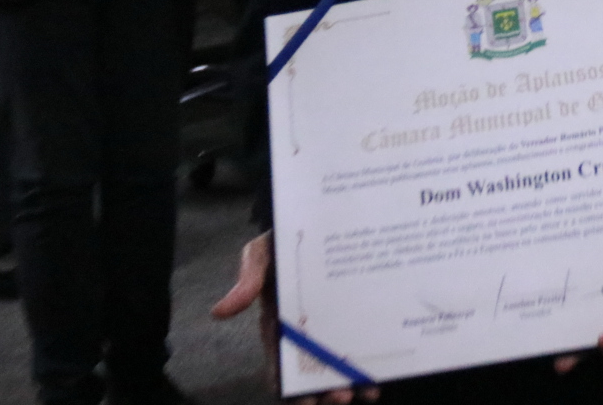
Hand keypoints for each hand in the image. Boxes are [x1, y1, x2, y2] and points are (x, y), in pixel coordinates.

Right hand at [212, 233, 377, 404]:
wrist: (317, 216)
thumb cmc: (282, 239)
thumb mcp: (262, 252)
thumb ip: (248, 278)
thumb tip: (220, 312)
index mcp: (278, 321)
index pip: (279, 359)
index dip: (286, 384)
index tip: (299, 400)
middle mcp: (305, 328)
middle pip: (311, 369)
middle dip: (323, 390)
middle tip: (340, 398)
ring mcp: (332, 322)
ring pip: (338, 362)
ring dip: (350, 383)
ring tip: (367, 393)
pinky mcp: (357, 313)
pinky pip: (363, 343)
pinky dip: (370, 363)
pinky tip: (382, 376)